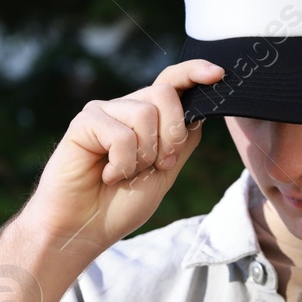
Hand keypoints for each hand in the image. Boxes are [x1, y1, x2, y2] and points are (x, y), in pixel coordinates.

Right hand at [19, 59, 224, 261]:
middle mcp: (125, 108)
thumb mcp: (164, 173)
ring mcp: (103, 112)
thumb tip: (200, 113)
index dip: (194, 72)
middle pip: (164, 93)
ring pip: (145, 113)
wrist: (83, 229)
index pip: (171, 82)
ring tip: (124, 175)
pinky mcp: (84, 122)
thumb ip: (181, 142)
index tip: (218, 74)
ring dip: (144, 155)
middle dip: (172, 133)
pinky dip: (122, 164)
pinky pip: (122, 134)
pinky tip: (106, 176)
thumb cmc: (119, 205)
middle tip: (157, 165)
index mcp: (146, 118)